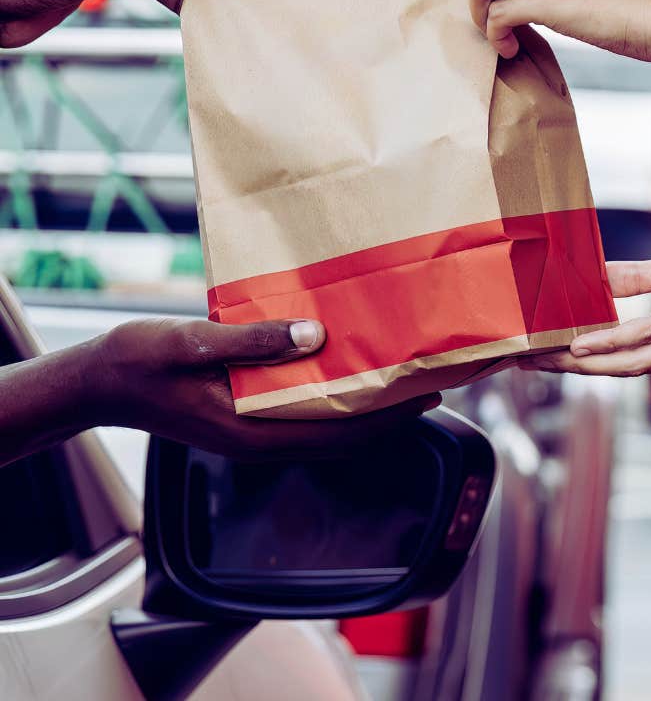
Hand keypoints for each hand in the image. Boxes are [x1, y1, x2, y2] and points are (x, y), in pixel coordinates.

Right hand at [94, 317, 438, 458]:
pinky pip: (301, 413)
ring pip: (322, 426)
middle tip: (427, 383)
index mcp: (250, 430)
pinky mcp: (243, 417)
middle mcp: (258, 438)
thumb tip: (314, 336)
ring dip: (362, 406)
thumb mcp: (193, 342)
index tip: (426, 396)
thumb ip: (251, 342)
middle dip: (386, 415)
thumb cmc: (141, 360)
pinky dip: (331, 396)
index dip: (386, 418)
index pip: (336, 432)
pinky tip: (343, 369)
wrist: (100, 381)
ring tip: (397, 376)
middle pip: (339, 435)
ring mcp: (251, 432)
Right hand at [523, 207, 650, 376]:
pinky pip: (647, 333)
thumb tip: (600, 277)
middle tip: (532, 366)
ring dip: (582, 364)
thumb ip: (645, 278)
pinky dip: (609, 342)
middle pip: (627, 371)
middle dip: (575, 372)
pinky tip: (579, 344)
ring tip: (543, 360)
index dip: (594, 366)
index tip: (554, 361)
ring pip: (632, 361)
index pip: (640, 363)